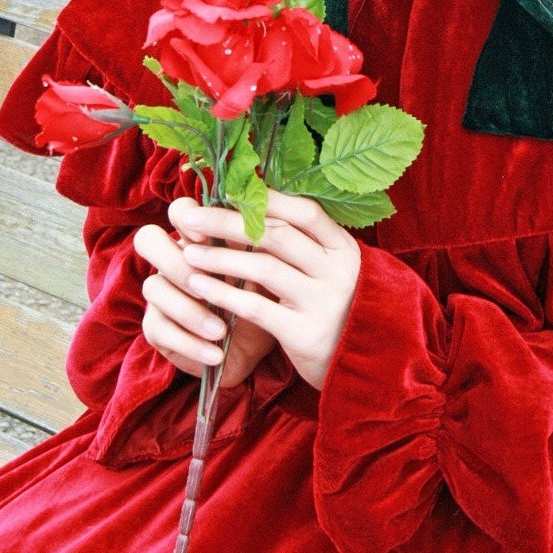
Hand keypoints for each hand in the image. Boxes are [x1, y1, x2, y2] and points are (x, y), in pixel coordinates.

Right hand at [134, 218, 274, 387]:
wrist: (260, 342)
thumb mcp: (265, 269)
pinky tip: (215, 353)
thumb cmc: (262, 295)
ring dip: (189, 310)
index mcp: (198, 237)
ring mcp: (161, 292)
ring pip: (154, 287)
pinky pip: (160, 330)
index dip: (187, 217)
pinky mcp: (156, 327)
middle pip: (148, 239)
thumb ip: (258, 245)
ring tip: (220, 330)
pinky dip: (190, 343)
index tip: (207, 236)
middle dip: (175, 262)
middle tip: (203, 284)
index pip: (179, 210)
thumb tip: (264, 219)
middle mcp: (172, 258)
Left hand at [171, 190, 361, 390]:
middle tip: (191, 218)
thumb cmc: (335, 306)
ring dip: (221, 258)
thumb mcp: (331, 268)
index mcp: (343, 247)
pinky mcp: (304, 334)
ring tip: (188, 253)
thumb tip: (254, 205)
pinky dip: (225, 294)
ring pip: (265, 268)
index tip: (229, 191)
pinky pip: (257, 308)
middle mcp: (337, 270)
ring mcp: (322, 302)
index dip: (268, 199)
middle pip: (278, 235)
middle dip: (229, 223)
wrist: (364, 361)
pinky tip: (200, 286)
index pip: (306, 212)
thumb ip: (303, 242)